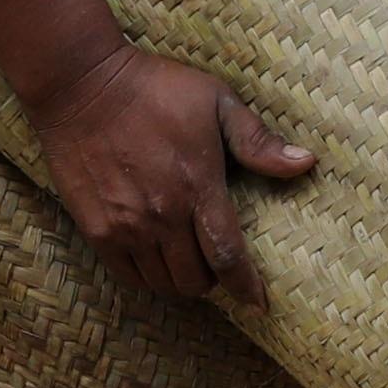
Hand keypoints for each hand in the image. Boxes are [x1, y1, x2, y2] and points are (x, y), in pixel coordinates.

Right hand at [38, 44, 313, 307]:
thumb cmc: (154, 88)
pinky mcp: (95, 228)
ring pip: (163, 283)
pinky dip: (148, 277)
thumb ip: (258, 141)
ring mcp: (126, 226)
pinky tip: (155, 260)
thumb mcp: (216, 102)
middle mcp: (162, 216)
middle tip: (215, 263)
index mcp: (197, 186)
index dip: (246, 286)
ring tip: (186, 263)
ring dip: (180, 280)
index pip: (228, 256)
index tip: (259, 303)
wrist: (81, 84)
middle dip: (213, 280)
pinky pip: (129, 275)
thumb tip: (306, 163)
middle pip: (195, 279)